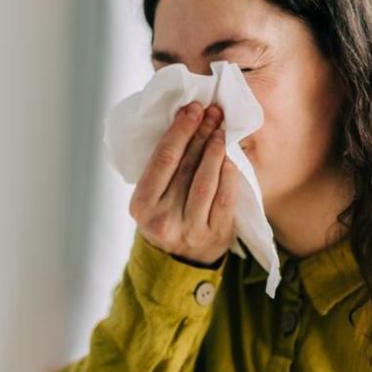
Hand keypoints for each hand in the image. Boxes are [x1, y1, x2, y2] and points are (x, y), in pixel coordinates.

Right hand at [129, 102, 238, 265]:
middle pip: (184, 167)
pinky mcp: (214, 235)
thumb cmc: (165, 216)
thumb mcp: (152, 197)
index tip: (191, 109)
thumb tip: (184, 121)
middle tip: (211, 112)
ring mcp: (189, 229)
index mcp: (141, 205)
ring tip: (220, 130)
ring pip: (205, 182)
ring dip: (214, 151)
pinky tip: (230, 157)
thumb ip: (162, 168)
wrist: (180, 261)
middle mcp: (162, 219)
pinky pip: (224, 198)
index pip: (162, 160)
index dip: (179, 131)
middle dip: (199, 134)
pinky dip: (228, 173)